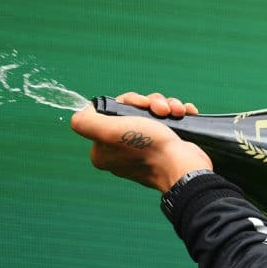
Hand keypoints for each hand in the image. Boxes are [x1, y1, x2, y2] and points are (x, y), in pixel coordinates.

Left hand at [71, 91, 212, 192]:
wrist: (184, 165)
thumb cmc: (149, 148)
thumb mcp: (109, 131)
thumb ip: (85, 122)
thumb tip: (82, 113)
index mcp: (104, 151)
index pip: (110, 112)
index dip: (127, 102)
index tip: (140, 105)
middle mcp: (122, 151)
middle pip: (132, 111)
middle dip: (150, 103)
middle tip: (161, 110)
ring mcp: (144, 150)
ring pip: (152, 114)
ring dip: (166, 106)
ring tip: (174, 113)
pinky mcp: (164, 148)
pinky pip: (167, 122)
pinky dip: (176, 114)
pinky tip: (183, 114)